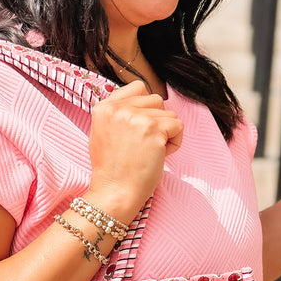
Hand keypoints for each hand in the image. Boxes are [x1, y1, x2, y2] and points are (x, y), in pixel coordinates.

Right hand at [85, 79, 182, 220]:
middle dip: (156, 120)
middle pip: (156, 99)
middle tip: (143, 144)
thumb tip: (141, 104)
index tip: (139, 129)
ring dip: (166, 133)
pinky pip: (178, 126)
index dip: (145, 108)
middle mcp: (118, 108)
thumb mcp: (103, 133)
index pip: (137, 87)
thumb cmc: (111, 170)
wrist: (114, 193)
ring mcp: (136, 117)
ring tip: (150, 152)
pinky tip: (160, 156)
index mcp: (104, 107)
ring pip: (169, 113)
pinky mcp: (154, 129)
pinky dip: (174, 143)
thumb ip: (118, 115)